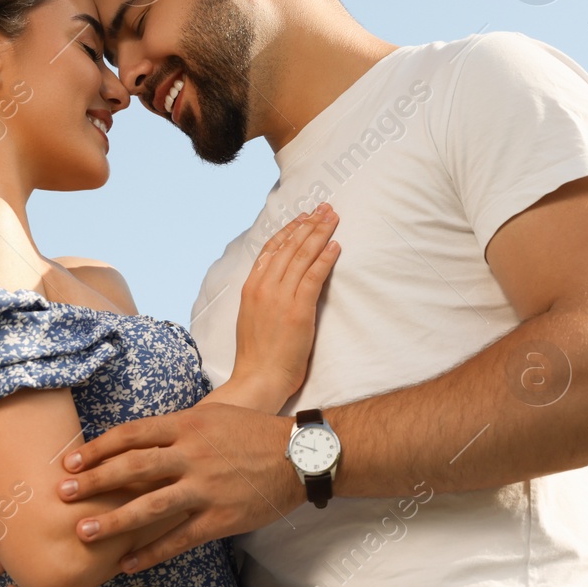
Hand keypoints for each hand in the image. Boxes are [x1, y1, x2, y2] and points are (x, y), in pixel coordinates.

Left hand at [56, 401, 300, 572]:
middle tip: (62, 493)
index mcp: (188, 425)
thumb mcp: (214, 415)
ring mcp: (205, 488)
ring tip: (82, 533)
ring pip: (150, 506)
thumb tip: (137, 439)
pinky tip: (126, 564)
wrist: (300, 456)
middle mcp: (192, 455)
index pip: (132, 434)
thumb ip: (177, 427)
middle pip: (133, 467)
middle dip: (94, 481)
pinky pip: (178, 539)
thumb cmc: (254, 432)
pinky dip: (149, 553)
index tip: (72, 461)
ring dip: (112, 521)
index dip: (98, 448)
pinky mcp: (219, 517)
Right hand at [232, 203, 339, 401]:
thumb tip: (279, 282)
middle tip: (325, 208)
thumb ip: (263, 296)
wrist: (258, 378)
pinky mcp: (298, 309)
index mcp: (251, 286)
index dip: (289, 229)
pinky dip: (326, 258)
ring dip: (320, 233)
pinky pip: (314, 275)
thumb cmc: (258, 355)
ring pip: (302, 255)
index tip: (303, 216)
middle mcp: (263, 286)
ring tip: (333, 218)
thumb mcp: (252, 317)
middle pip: (289, 246)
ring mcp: (280, 296)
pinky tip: (336, 245)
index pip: (272, 248)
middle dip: (309, 224)